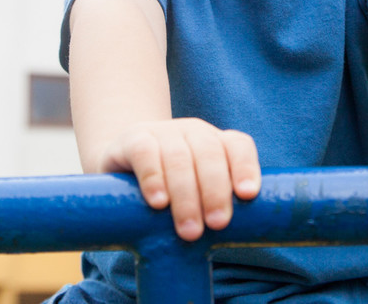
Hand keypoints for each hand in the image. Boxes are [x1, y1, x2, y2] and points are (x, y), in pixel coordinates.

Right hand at [97, 118, 260, 241]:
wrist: (120, 169)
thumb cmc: (168, 189)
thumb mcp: (196, 193)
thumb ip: (214, 205)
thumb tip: (236, 235)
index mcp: (215, 142)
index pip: (238, 145)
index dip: (245, 167)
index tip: (247, 195)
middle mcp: (192, 132)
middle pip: (210, 153)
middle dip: (215, 191)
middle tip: (216, 225)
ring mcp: (162, 131)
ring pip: (179, 156)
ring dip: (186, 194)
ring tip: (189, 229)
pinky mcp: (132, 139)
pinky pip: (145, 153)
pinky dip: (153, 177)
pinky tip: (159, 202)